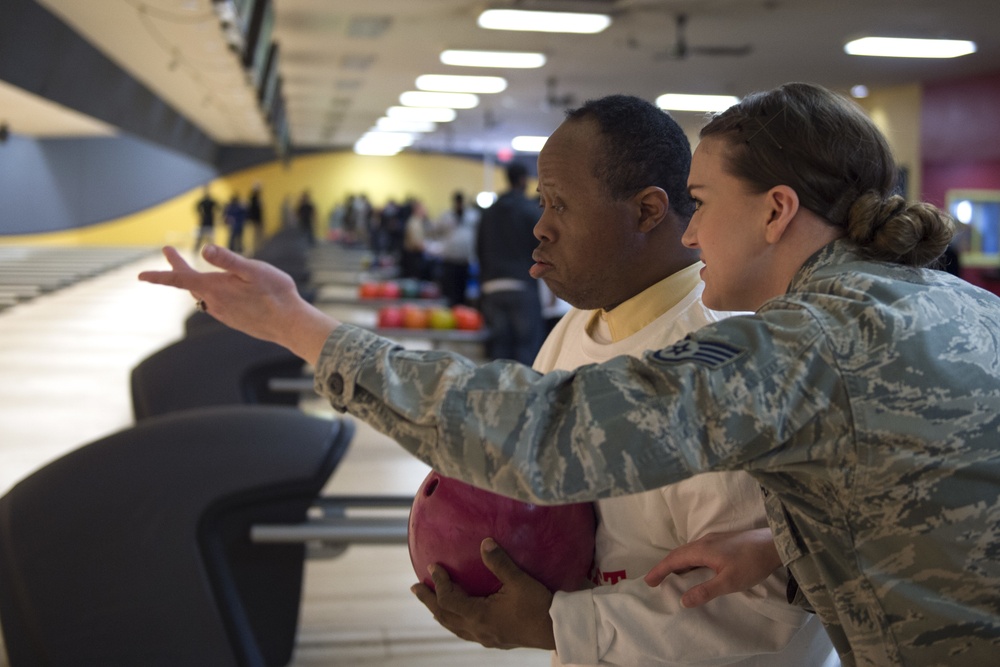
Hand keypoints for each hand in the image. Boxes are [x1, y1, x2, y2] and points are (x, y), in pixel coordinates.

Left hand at [138, 245, 338, 364]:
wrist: (290, 324)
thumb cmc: (276, 294)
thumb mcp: (254, 269)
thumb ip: (228, 260)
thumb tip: (205, 249)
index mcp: (215, 288)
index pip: (180, 279)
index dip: (159, 275)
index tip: (141, 275)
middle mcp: (214, 303)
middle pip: (189, 285)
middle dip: (178, 269)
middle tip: (170, 252)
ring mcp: (223, 314)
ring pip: (202, 295)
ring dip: (195, 282)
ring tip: (193, 271)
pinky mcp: (233, 320)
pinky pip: (214, 305)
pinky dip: (211, 294)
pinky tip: (221, 292)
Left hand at [410, 538, 555, 649]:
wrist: (556, 630)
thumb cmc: (539, 606)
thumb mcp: (520, 581)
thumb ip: (500, 562)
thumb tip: (484, 542)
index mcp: (479, 616)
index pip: (448, 599)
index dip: (438, 583)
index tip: (433, 567)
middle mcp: (478, 630)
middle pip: (444, 616)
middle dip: (428, 601)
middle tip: (415, 588)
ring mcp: (486, 638)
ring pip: (454, 627)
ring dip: (440, 612)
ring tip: (432, 603)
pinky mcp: (495, 640)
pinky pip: (466, 632)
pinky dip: (455, 621)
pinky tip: (460, 616)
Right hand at [643, 528, 781, 607]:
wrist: (774, 543)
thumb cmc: (751, 563)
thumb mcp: (728, 582)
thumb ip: (705, 591)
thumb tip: (683, 600)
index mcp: (701, 550)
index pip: (674, 560)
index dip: (659, 570)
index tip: (648, 581)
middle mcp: (704, 542)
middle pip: (679, 554)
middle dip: (665, 566)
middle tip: (655, 580)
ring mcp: (714, 540)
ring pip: (689, 552)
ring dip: (677, 563)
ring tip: (672, 576)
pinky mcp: (723, 542)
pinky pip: (698, 551)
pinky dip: (689, 561)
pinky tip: (695, 568)